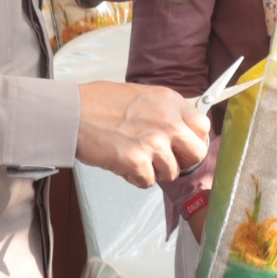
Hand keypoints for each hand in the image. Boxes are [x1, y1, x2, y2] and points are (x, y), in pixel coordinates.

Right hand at [75, 82, 209, 190]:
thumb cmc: (100, 103)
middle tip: (165, 160)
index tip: (184, 146)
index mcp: (170, 101)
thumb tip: (181, 128)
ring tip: (136, 160)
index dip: (195, 140)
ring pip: (172, 172)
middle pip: (197, 153)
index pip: (203, 126)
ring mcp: (153, 142)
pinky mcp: (136, 161)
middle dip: (182, 161)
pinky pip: (148, 182)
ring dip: (155, 171)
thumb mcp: (143, 95)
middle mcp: (167, 121)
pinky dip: (136, 178)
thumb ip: (165, 111)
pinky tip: (124, 166)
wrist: (72, 113)